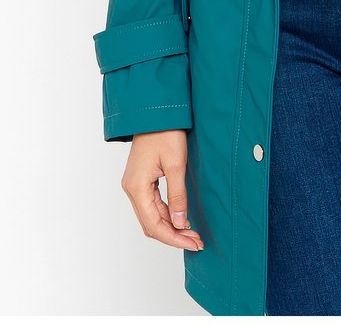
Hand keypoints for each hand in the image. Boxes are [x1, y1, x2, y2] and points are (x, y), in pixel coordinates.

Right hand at [121, 130, 204, 250]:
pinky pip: (152, 205)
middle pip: (150, 224)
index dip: (174, 238)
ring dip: (170, 226)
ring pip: (151, 216)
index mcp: (136, 187)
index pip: (153, 225)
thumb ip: (177, 195)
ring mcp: (135, 184)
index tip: (193, 243)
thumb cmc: (165, 132)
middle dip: (173, 235)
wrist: (156, 110)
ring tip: (192, 233)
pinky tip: (181, 218)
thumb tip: (180, 222)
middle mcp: (131, 189)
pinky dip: (166, 214)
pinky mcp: (141, 179)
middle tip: (196, 241)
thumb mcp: (176, 164)